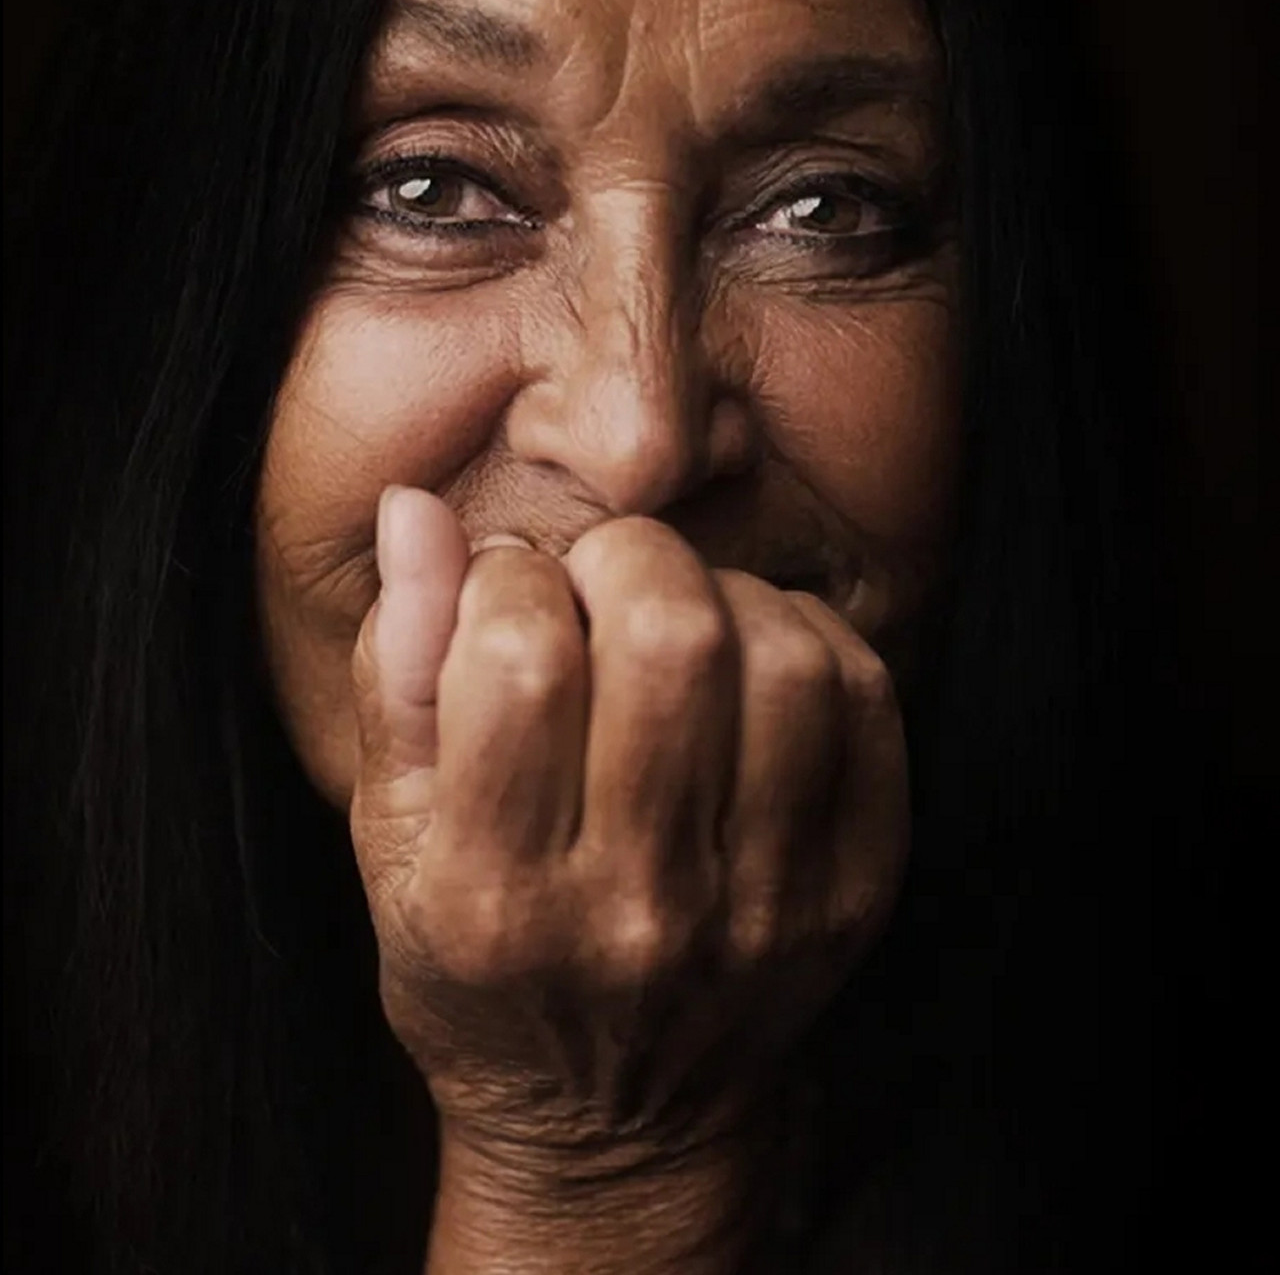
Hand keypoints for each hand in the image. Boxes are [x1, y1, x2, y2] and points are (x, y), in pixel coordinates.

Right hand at [349, 487, 908, 1174]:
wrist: (617, 1125)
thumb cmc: (478, 960)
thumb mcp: (388, 835)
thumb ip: (396, 665)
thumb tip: (417, 510)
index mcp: (494, 894)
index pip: (522, 654)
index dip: (512, 577)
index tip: (510, 591)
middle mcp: (638, 907)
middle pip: (672, 637)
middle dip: (627, 560)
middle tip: (600, 587)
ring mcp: (763, 905)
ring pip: (782, 656)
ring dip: (723, 596)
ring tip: (677, 625)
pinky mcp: (855, 890)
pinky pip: (865, 697)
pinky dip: (806, 636)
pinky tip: (749, 663)